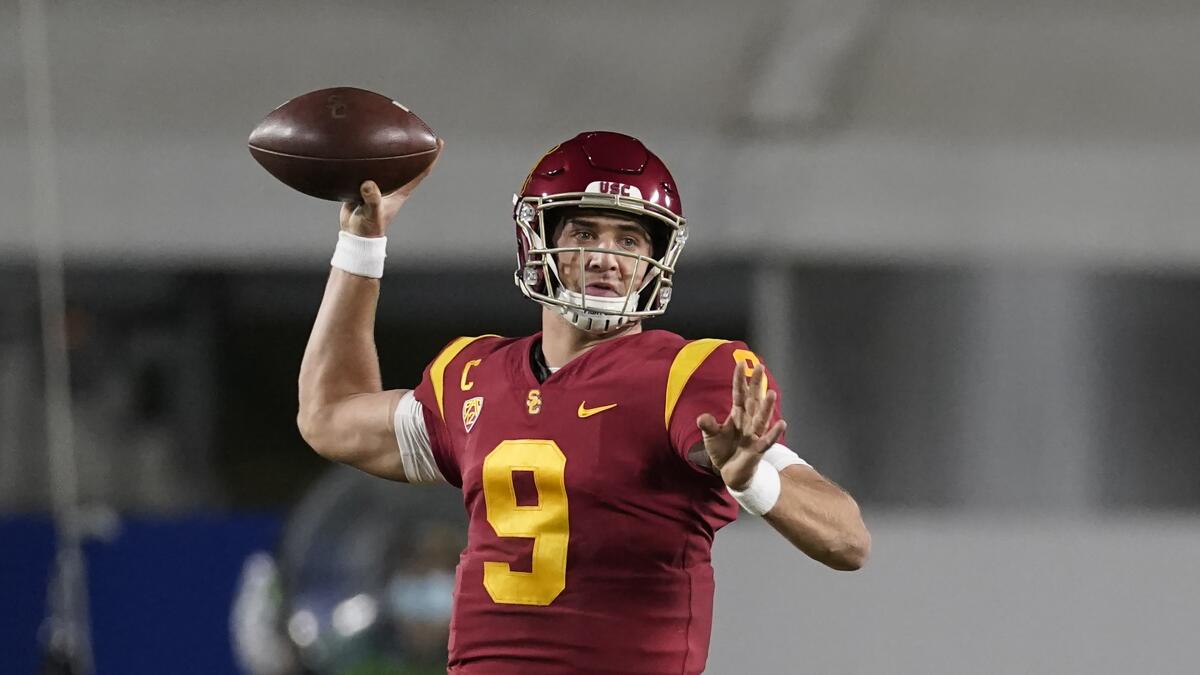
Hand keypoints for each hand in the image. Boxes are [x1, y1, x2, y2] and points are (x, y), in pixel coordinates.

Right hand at [339, 138, 443, 236]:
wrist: (354, 233)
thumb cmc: (369, 228)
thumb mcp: (373, 214)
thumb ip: (372, 199)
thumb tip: (368, 184)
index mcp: (400, 191)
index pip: (421, 172)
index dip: (432, 157)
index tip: (439, 142)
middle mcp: (393, 185)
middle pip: (408, 163)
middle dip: (414, 147)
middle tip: (417, 128)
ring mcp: (379, 184)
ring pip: (387, 163)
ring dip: (389, 149)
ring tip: (387, 129)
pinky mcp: (364, 184)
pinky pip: (367, 166)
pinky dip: (366, 157)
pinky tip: (359, 145)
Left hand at [697, 362, 786, 490]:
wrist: (730, 473)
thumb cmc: (723, 450)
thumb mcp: (711, 436)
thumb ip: (708, 425)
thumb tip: (701, 418)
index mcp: (737, 415)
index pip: (739, 394)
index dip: (740, 380)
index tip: (740, 363)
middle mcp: (748, 421)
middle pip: (753, 400)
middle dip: (756, 385)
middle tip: (760, 367)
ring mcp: (754, 435)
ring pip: (761, 418)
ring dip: (766, 407)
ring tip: (771, 393)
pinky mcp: (757, 450)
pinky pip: (766, 440)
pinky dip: (773, 433)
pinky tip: (781, 424)